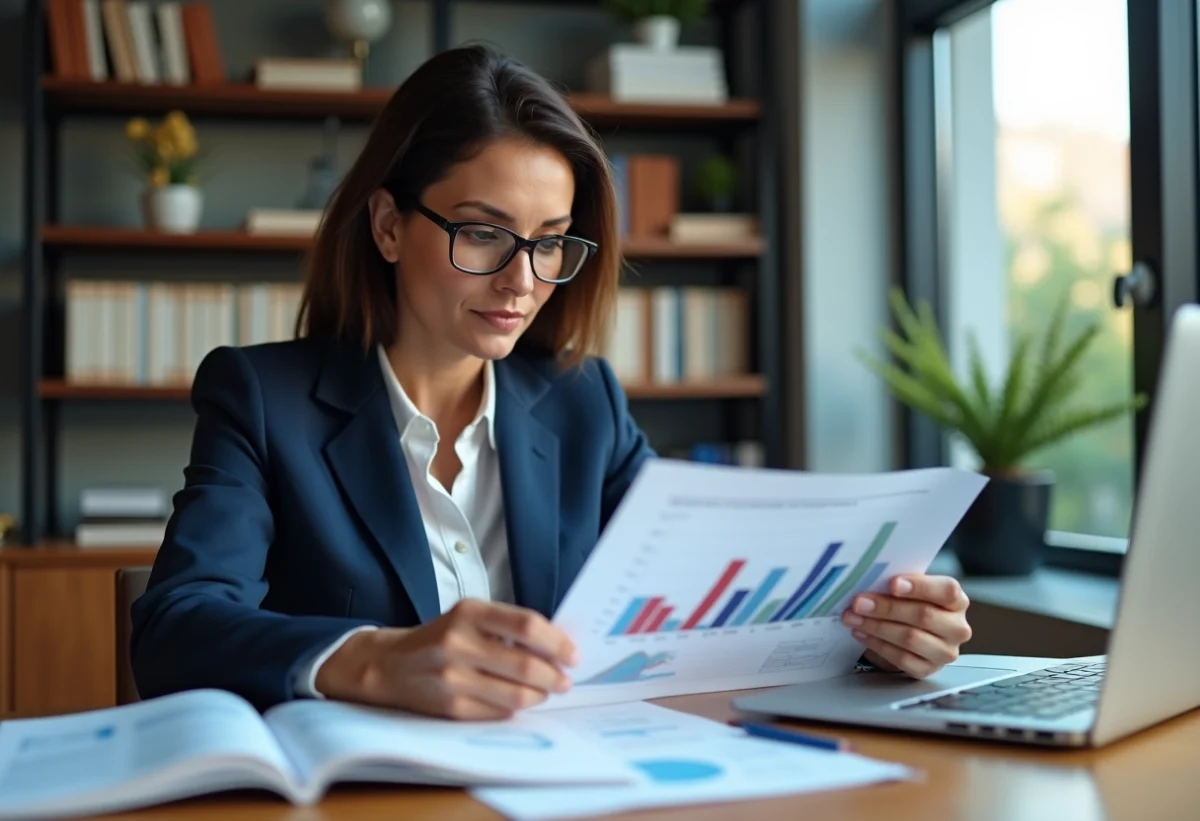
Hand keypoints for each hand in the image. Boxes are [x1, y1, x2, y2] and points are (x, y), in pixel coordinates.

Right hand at [315, 599, 578, 719]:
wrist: (389, 665)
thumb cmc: (440, 637)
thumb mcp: (470, 617)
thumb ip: (508, 626)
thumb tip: (557, 645)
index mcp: (469, 612)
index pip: (526, 625)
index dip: (557, 642)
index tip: (572, 654)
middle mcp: (459, 643)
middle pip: (526, 665)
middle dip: (554, 676)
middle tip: (565, 680)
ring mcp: (453, 678)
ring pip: (516, 695)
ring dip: (540, 695)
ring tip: (546, 691)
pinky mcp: (451, 707)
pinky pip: (498, 712)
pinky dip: (515, 708)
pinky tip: (518, 700)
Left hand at [841, 574, 970, 678]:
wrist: (914, 634)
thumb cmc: (911, 605)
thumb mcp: (912, 590)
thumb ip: (900, 584)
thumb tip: (871, 580)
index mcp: (957, 601)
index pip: (946, 591)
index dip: (920, 587)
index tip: (893, 584)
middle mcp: (957, 628)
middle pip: (923, 615)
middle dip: (887, 608)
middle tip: (859, 602)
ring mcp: (945, 652)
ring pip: (910, 638)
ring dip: (877, 627)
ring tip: (854, 618)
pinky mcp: (928, 669)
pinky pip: (901, 659)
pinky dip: (877, 645)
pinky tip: (862, 634)